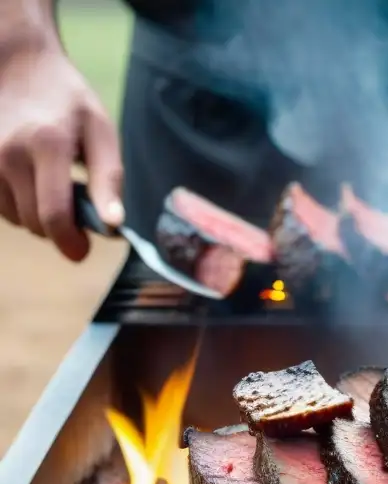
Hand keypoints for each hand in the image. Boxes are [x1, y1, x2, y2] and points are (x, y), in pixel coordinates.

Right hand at [0, 41, 122, 260]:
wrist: (17, 65)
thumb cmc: (68, 100)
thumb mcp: (101, 131)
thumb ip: (108, 179)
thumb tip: (113, 225)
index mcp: (48, 147)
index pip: (53, 215)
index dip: (69, 243)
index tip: (82, 250)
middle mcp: (9, 154)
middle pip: (34, 222)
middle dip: (58, 228)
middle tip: (75, 210)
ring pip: (13, 217)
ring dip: (36, 216)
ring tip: (51, 189)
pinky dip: (16, 204)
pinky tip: (30, 184)